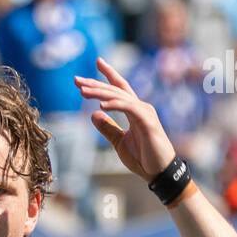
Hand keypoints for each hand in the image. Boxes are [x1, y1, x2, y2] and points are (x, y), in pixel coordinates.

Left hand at [74, 56, 175, 181]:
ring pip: (120, 96)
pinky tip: (102, 104)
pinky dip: (115, 104)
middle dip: (95, 83)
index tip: (96, 63)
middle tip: (76, 80)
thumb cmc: (143, 159)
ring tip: (82, 91)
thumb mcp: (119, 143)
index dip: (108, 75)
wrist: (159, 173)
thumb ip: (108, 128)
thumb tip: (93, 114)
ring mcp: (145, 112)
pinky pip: (129, 108)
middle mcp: (140, 107)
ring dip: (100, 92)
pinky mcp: (148, 121)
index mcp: (134, 111)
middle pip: (115, 90)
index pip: (120, 88)